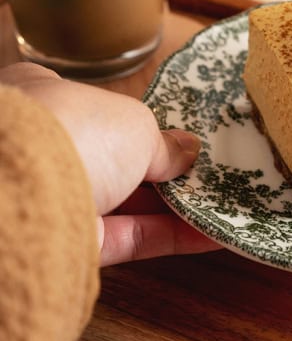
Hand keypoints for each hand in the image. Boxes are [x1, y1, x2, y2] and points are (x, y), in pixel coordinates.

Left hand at [1, 62, 219, 266]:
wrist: (21, 195)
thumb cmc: (72, 131)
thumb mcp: (132, 122)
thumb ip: (161, 142)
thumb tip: (187, 153)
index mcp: (40, 97)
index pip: (88, 105)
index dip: (131, 119)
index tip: (174, 134)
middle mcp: (41, 147)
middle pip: (110, 159)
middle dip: (158, 168)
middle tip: (206, 171)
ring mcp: (52, 198)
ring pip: (121, 203)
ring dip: (172, 206)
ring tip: (221, 203)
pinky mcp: (68, 244)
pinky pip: (126, 238)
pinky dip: (168, 237)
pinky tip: (212, 235)